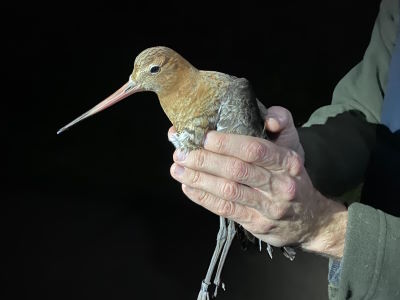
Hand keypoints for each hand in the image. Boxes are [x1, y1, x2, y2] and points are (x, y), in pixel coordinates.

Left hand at [169, 107, 347, 257]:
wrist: (311, 220)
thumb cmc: (293, 178)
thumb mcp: (294, 149)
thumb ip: (282, 125)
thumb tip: (268, 116)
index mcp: (288, 161)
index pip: (255, 149)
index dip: (227, 143)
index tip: (204, 137)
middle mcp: (280, 185)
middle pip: (237, 170)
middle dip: (205, 160)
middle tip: (181, 152)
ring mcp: (269, 207)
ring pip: (228, 191)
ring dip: (198, 179)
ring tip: (177, 169)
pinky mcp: (257, 224)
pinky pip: (226, 209)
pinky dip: (204, 197)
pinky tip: (188, 187)